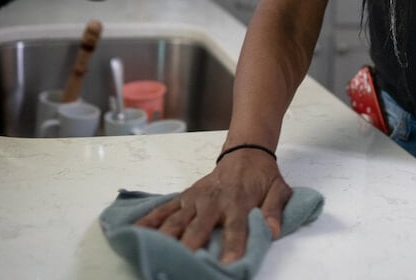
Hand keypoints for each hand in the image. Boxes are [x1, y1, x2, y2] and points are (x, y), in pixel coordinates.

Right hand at [134, 148, 292, 263]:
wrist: (246, 151)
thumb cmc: (262, 177)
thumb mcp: (278, 190)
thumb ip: (274, 211)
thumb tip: (273, 231)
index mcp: (238, 202)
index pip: (235, 227)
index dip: (232, 246)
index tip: (227, 264)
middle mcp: (213, 201)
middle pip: (198, 227)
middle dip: (190, 246)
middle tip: (182, 263)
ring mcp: (194, 199)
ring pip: (176, 221)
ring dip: (165, 237)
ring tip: (152, 252)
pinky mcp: (184, 197)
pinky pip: (164, 210)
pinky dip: (149, 221)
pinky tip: (136, 233)